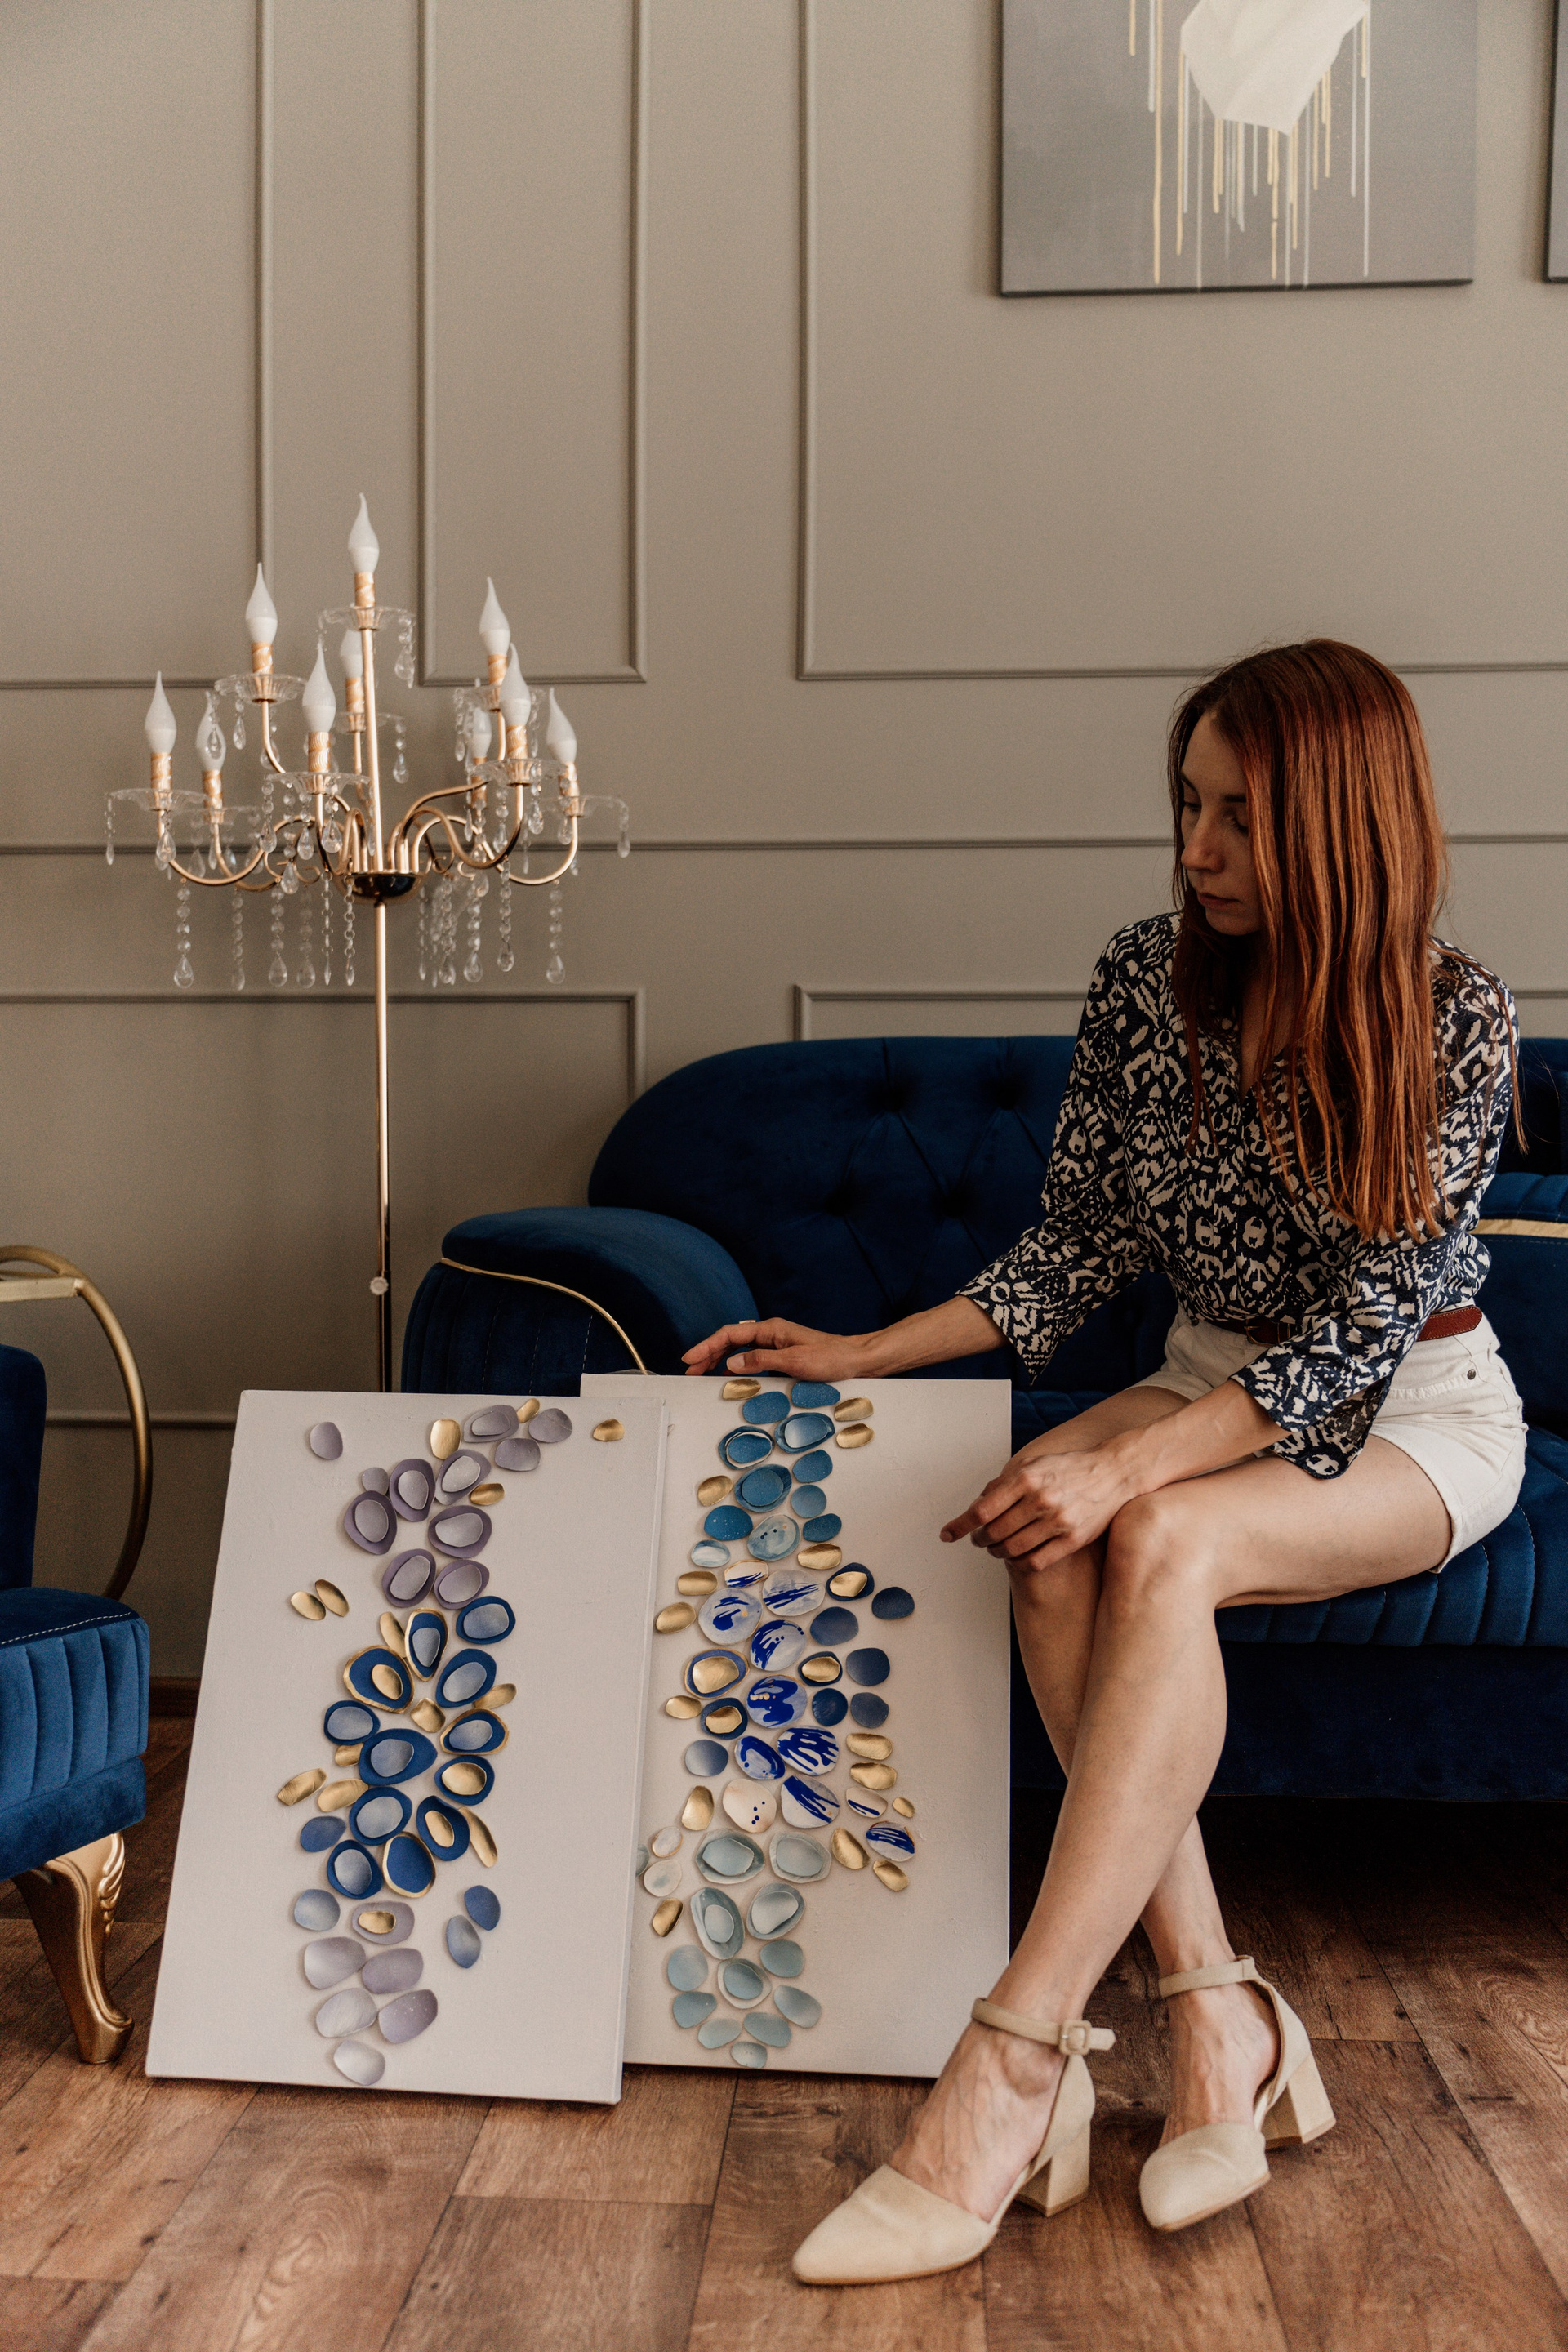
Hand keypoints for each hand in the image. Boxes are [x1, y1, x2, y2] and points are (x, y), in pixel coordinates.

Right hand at [681, 1318, 868, 1379]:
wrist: (857, 1360)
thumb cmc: (831, 1359)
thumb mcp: (794, 1362)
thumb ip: (761, 1360)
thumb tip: (731, 1362)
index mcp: (771, 1329)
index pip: (730, 1334)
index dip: (707, 1346)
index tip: (690, 1359)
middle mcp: (772, 1333)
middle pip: (731, 1340)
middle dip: (708, 1353)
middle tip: (690, 1370)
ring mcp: (777, 1343)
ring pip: (740, 1349)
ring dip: (720, 1359)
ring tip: (703, 1373)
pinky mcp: (783, 1354)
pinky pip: (752, 1357)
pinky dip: (737, 1365)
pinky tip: (731, 1375)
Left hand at [940, 1443, 1134, 1571]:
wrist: (1113, 1474)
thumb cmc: (1068, 1468)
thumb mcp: (1033, 1463)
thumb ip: (1003, 1482)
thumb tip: (977, 1504)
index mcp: (1026, 1478)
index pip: (982, 1509)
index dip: (960, 1525)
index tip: (947, 1534)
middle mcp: (1040, 1499)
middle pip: (993, 1532)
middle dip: (978, 1539)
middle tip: (977, 1539)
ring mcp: (1058, 1521)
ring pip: (1011, 1550)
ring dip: (996, 1552)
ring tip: (996, 1547)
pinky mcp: (1072, 1540)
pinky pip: (1035, 1562)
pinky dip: (1019, 1563)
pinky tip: (1017, 1557)